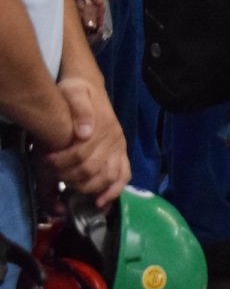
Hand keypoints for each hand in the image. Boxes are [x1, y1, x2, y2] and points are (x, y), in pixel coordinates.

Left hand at [43, 78, 128, 207]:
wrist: (89, 86)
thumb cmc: (77, 91)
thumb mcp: (74, 91)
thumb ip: (79, 108)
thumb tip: (85, 133)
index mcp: (103, 127)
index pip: (82, 155)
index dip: (62, 164)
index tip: (46, 163)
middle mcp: (114, 140)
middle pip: (93, 169)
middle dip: (72, 178)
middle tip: (56, 178)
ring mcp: (119, 147)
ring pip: (110, 176)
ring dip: (92, 189)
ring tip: (74, 191)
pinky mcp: (121, 152)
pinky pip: (124, 175)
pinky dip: (114, 191)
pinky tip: (101, 202)